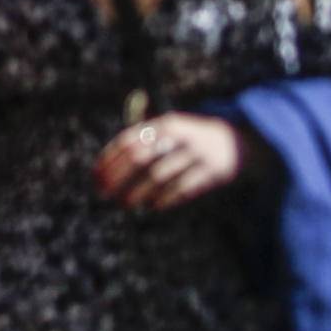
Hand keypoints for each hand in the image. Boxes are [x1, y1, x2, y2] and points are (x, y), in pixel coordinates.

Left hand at [93, 112, 245, 210]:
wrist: (236, 141)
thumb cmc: (189, 138)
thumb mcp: (168, 129)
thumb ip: (140, 139)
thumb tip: (104, 165)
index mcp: (164, 124)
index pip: (128, 140)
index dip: (109, 159)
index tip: (95, 176)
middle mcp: (178, 136)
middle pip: (140, 158)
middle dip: (118, 177)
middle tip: (103, 193)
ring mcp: (196, 154)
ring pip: (158, 176)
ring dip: (138, 192)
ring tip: (124, 204)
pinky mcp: (211, 173)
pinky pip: (182, 188)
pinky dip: (164, 198)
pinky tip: (152, 206)